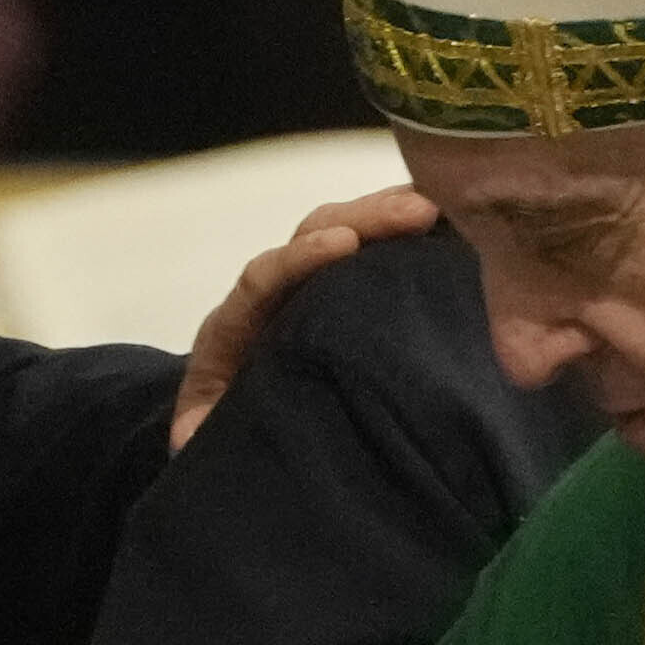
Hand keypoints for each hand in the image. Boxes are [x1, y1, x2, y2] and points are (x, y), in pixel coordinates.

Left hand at [172, 181, 434, 448]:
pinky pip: (369, 249)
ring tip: (444, 206)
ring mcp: (306, 282)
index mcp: (234, 324)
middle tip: (420, 211)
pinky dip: (404, 233)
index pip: (262, 277)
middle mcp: (272, 290)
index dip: (298, 257)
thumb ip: (201, 431)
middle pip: (311, 233)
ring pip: (343, 229)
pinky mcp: (337, 287)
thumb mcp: (204, 432)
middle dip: (364, 218)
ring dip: (390, 214)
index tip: (341, 244)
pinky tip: (451, 223)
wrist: (222, 409)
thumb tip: (193, 438)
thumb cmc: (219, 420)